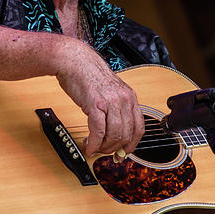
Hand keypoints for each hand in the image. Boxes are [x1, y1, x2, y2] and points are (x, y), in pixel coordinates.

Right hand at [54, 40, 143, 157]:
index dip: (132, 144)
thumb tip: (116, 133)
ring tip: (95, 148)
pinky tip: (89, 146)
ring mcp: (110, 102)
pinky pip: (98, 131)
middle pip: (126, 134)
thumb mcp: (111, 91)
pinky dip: (93, 143)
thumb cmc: (89, 76)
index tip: (124, 152)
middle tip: (105, 152)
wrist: (75, 61)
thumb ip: (116, 110)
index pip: (139, 127)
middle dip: (115, 148)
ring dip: (104, 147)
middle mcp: (123, 100)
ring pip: (114, 135)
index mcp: (130, 97)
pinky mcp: (95, 104)